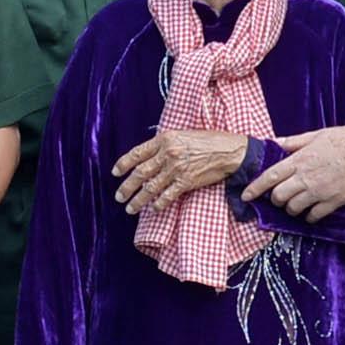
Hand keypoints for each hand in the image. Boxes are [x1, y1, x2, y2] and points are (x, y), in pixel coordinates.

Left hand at [111, 127, 251, 215]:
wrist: (230, 151)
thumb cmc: (208, 141)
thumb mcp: (182, 134)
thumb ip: (165, 144)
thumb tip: (149, 155)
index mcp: (164, 139)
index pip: (137, 153)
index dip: (123, 164)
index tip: (115, 173)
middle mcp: (168, 153)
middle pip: (140, 173)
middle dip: (127, 187)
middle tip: (119, 196)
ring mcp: (176, 168)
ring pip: (150, 187)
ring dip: (138, 200)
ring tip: (129, 208)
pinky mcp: (186, 181)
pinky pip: (167, 196)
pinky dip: (158, 204)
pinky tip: (153, 209)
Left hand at [244, 121, 344, 220]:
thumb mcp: (317, 135)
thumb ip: (293, 141)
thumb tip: (275, 142)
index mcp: (299, 160)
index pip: (270, 177)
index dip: (255, 188)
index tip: (245, 196)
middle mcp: (305, 178)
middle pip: (279, 197)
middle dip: (275, 199)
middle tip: (280, 196)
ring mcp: (319, 192)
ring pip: (293, 209)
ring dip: (291, 208)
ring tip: (296, 204)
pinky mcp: (333, 202)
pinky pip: (313, 216)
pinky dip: (309, 216)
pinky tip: (312, 211)